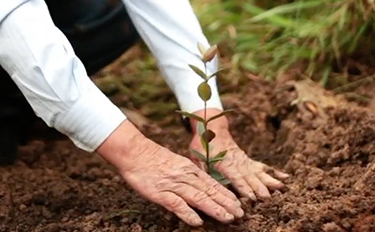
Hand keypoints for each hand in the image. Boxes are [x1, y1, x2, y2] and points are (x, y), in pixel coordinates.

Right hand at [97, 121, 244, 226]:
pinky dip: (187, 213)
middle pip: (209, 191)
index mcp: (190, 170)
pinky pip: (176, 204)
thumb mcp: (176, 164)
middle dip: (226, 204)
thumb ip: (189, 175)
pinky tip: (198, 221)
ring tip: (227, 218)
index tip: (239, 204)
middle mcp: (185, 176)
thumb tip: (202, 188)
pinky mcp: (160, 192)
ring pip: (198, 197)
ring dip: (214, 208)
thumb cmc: (154, 159)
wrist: (135, 152)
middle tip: (240, 215)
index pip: (212, 184)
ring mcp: (173, 184)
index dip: (226, 195)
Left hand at [188, 108, 288, 200]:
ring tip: (281, 188)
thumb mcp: (197, 157)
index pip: (235, 176)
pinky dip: (274, 172)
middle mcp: (237, 162)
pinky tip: (285, 177)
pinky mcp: (249, 161)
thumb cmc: (202, 145)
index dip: (243, 187)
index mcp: (224, 162)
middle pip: (250, 176)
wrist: (212, 128)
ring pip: (258, 172)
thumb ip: (204, 170)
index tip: (251, 197)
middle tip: (267, 199)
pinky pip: (263, 167)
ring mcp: (245, 161)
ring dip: (269, 181)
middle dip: (259, 188)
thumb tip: (208, 183)